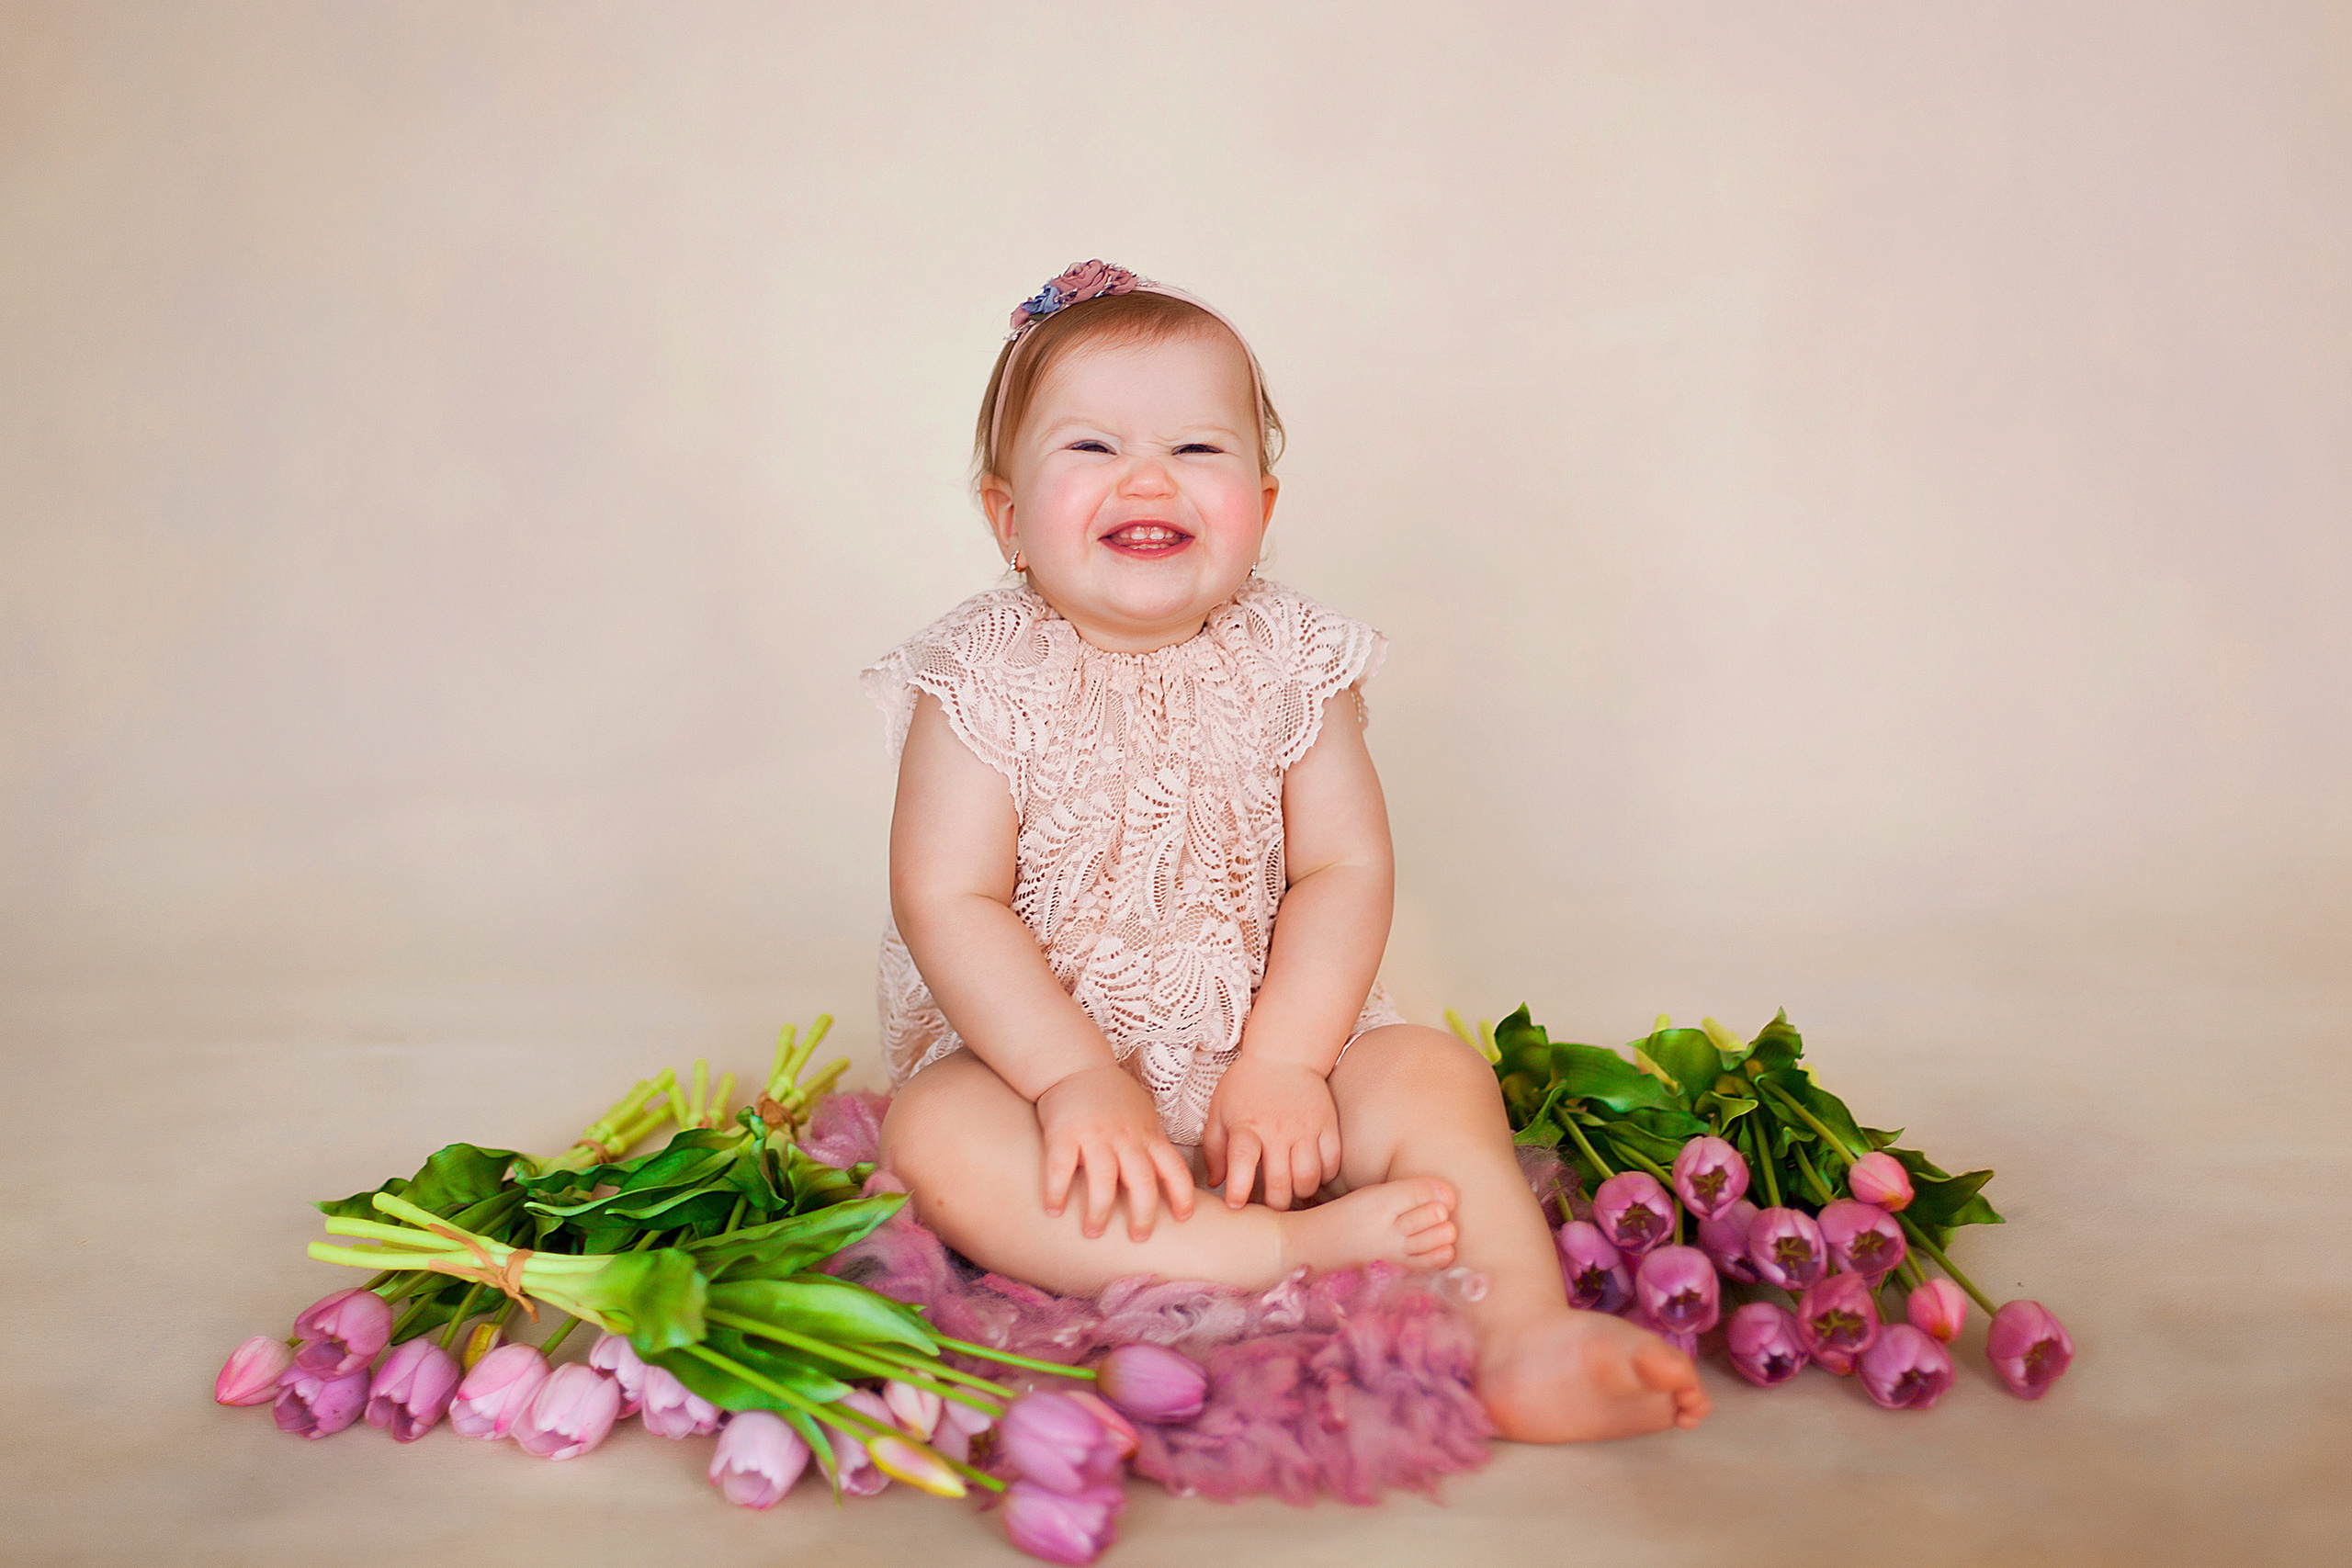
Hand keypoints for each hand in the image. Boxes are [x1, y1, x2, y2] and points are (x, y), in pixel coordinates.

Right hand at [1034, 1065, 1197, 1240]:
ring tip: (1093, 1233)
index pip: (1174, 1168)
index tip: (1183, 1218)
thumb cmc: (1112, 1096)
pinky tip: (1054, 1210)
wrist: (1075, 1065)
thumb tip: (1172, 1179)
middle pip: (1142, 1181)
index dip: (1182, 1195)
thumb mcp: (1143, 1115)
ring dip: (1099, 1210)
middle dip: (1143, 1214)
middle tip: (1139, 1238)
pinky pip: (1061, 1168)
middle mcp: (1125, 1137)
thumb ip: (1154, 1144)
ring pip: (1104, 1179)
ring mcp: (1095, 1135)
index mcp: (1147, 1135)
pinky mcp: (1063, 1133)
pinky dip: (1057, 1192)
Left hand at [1201, 1056, 1341, 1210]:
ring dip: (1301, 1192)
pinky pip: (1332, 1162)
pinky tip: (1313, 1173)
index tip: (1236, 1203)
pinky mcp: (1327, 1123)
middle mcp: (1277, 1129)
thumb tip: (1216, 1182)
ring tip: (1292, 1189)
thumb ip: (1214, 1148)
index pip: (1241, 1160)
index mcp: (1246, 1125)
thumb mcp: (1219, 1110)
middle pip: (1281, 1182)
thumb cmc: (1246, 1085)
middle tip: (1270, 1205)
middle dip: (1275, 1204)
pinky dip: (1325, 1175)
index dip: (1239, 1187)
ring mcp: (1305, 1127)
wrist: (1283, 1053)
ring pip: (1309, 1177)